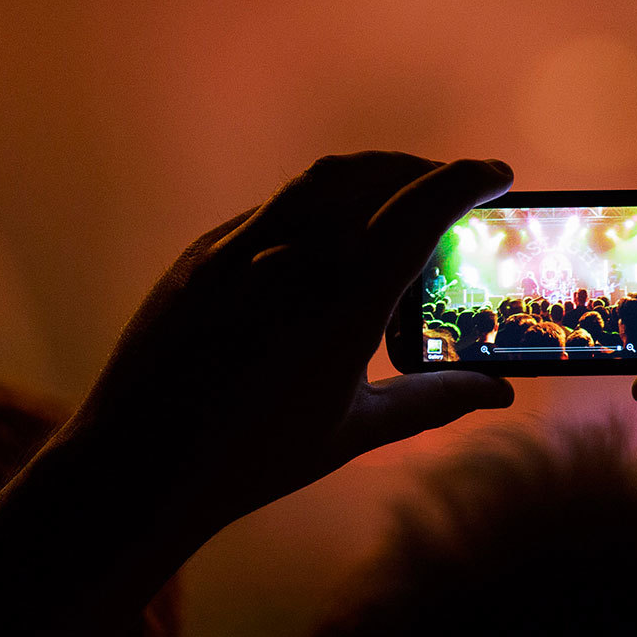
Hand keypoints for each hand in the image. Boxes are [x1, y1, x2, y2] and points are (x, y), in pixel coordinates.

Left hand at [77, 152, 515, 525]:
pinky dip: (322, 204)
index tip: (500, 175)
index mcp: (341, 302)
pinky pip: (276, 207)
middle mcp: (291, 257)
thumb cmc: (251, 458)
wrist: (136, 463)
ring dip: (375, 175)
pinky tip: (330, 240)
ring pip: (323, 180)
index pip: (421, 209)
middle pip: (376, 176)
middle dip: (426, 173)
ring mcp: (239, 248)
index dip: (469, 181)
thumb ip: (434, 402)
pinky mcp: (202, 253)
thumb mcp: (355, 431)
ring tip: (400, 200)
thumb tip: (498, 393)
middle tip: (456, 192)